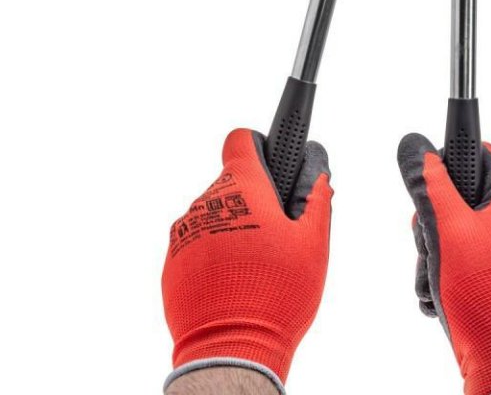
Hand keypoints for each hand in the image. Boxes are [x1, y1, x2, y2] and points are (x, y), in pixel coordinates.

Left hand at [162, 129, 331, 392]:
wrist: (231, 350)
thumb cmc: (275, 294)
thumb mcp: (314, 244)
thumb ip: (317, 199)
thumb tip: (319, 174)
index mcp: (243, 188)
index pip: (241, 140)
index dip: (259, 145)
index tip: (272, 162)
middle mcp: (206, 202)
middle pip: (232, 184)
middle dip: (255, 201)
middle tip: (279, 234)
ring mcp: (184, 233)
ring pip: (215, 217)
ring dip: (235, 230)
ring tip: (257, 267)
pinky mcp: (171, 264)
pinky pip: (197, 247)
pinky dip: (215, 257)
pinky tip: (235, 282)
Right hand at [398, 133, 490, 394]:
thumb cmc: (487, 296)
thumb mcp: (448, 230)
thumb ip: (430, 185)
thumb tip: (415, 146)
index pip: (484, 152)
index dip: (451, 158)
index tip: (427, 176)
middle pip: (465, 195)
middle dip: (435, 219)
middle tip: (430, 240)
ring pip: (460, 231)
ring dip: (436, 252)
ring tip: (436, 277)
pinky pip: (467, 259)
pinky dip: (447, 273)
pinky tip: (440, 295)